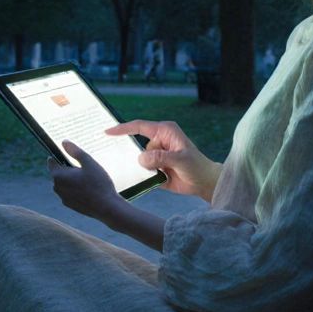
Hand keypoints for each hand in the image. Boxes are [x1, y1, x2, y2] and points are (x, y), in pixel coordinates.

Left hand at [47, 141, 128, 224]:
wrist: (107, 207)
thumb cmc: (99, 184)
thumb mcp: (89, 163)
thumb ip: (75, 151)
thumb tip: (63, 142)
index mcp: (59, 175)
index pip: (52, 161)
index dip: (60, 156)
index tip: (71, 156)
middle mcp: (57, 187)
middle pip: (59, 172)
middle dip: (69, 168)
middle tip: (85, 168)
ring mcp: (63, 197)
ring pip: (65, 183)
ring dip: (73, 179)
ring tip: (89, 179)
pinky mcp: (69, 205)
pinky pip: (70, 192)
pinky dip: (76, 189)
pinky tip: (89, 189)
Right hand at [105, 120, 220, 202]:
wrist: (205, 184)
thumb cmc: (197, 167)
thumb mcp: (181, 160)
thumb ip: (161, 157)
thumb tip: (141, 159)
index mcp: (164, 132)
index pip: (140, 127)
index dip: (123, 129)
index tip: (107, 131)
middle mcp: (158, 141)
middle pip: (136, 144)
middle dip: (130, 151)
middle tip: (122, 157)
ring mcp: (156, 155)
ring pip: (138, 159)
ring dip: (139, 167)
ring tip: (148, 172)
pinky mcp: (155, 168)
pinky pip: (141, 170)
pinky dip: (141, 175)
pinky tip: (143, 179)